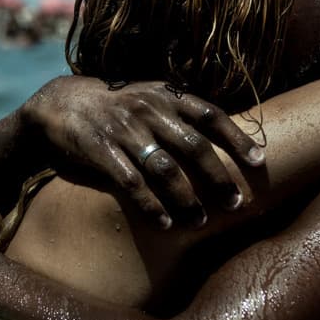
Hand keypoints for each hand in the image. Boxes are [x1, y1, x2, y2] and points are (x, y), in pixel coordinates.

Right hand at [21, 76, 264, 228]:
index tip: (259, 163)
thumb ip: (181, 112)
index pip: (210, 114)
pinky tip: (166, 224)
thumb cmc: (116, 106)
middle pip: (193, 146)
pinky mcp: (100, 149)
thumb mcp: (150, 96)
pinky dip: (151, 206)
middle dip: (218, 178)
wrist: (61, 102)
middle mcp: (148, 109)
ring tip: (201, 222)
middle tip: (236, 204)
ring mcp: (123, 129)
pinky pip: (131, 182)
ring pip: (165, 169)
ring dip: (187, 199)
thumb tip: (226, 139)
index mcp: (165, 95)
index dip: (237, 138)